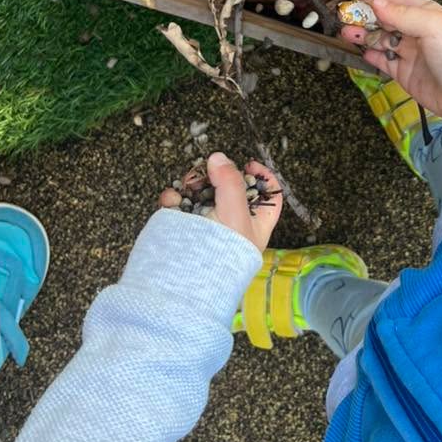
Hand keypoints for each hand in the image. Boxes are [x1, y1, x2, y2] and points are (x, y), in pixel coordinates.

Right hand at [159, 153, 282, 250]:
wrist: (190, 283)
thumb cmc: (223, 255)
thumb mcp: (234, 214)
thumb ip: (229, 183)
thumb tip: (219, 158)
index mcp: (256, 223)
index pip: (269, 197)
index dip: (262, 177)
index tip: (248, 164)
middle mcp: (235, 223)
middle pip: (230, 188)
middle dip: (215, 176)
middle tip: (206, 171)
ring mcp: (209, 225)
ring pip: (203, 193)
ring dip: (192, 184)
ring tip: (186, 185)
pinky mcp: (187, 228)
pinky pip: (182, 205)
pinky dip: (175, 199)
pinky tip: (171, 200)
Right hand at [341, 0, 441, 173]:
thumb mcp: (431, 25)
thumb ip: (401, 13)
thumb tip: (374, 1)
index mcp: (423, 13)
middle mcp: (414, 30)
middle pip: (382, 18)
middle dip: (362, 14)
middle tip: (341, 13)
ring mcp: (409, 53)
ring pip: (379, 40)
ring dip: (362, 35)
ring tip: (345, 31)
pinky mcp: (404, 74)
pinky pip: (383, 61)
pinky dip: (371, 56)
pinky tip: (360, 52)